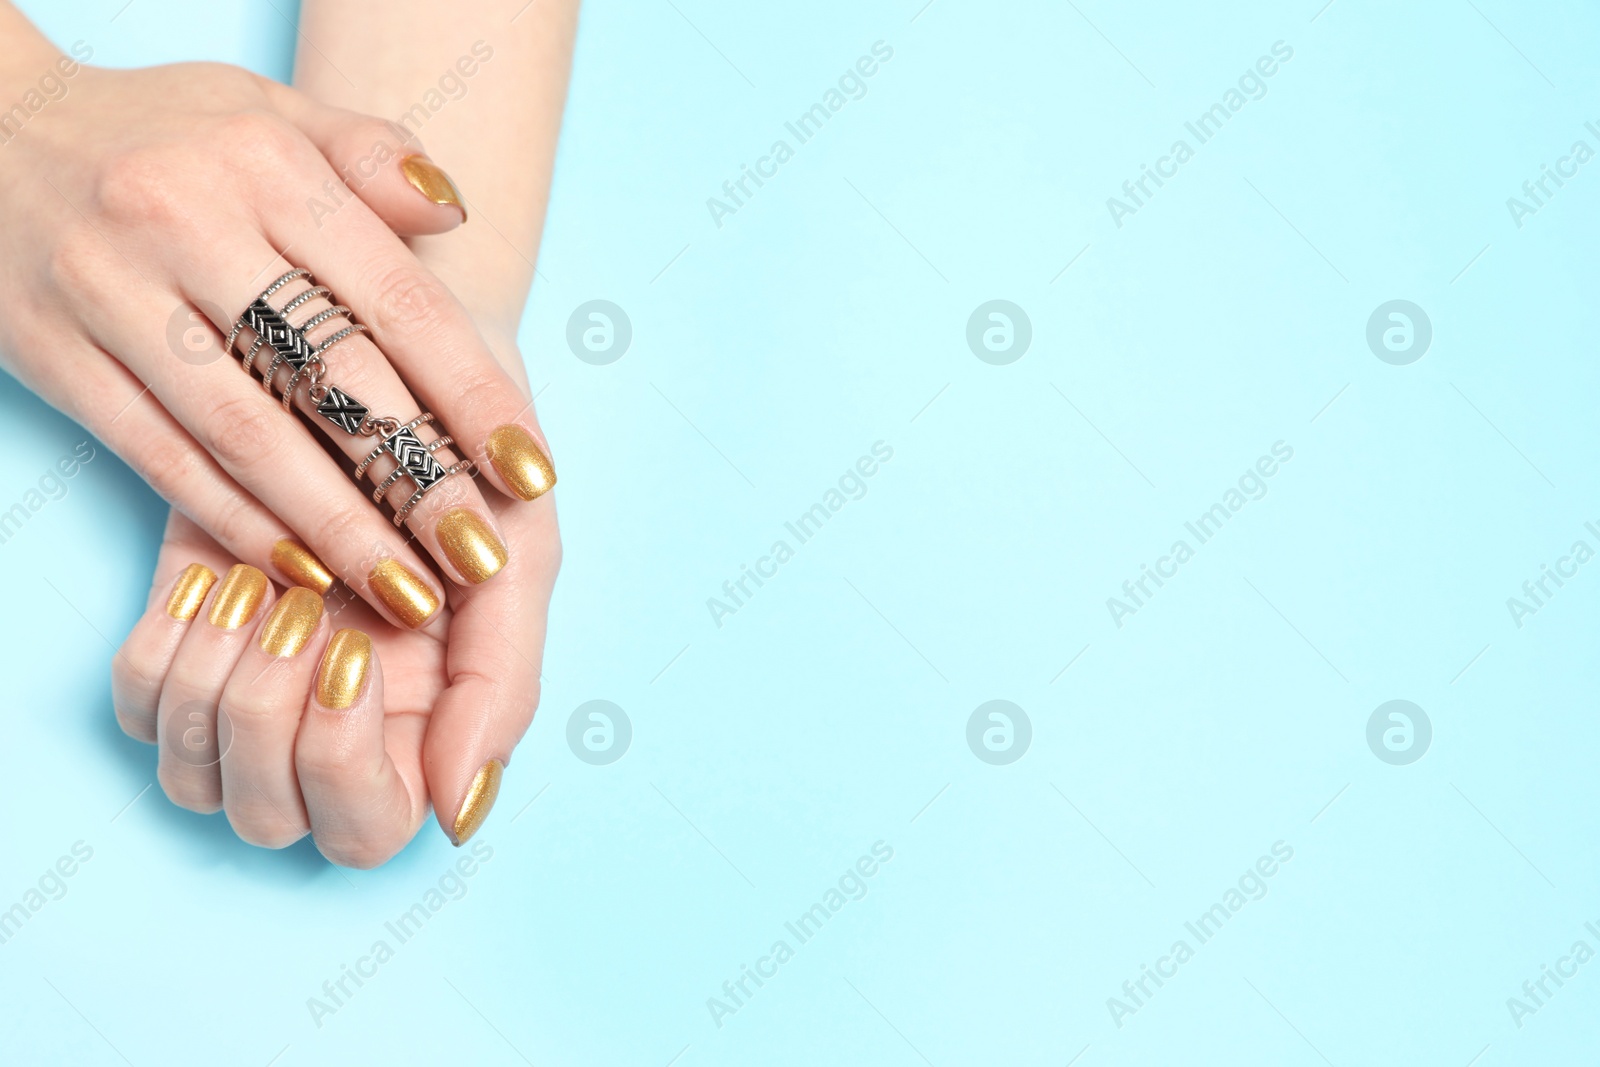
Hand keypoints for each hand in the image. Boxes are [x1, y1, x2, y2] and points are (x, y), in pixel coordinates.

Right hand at [0, 52, 557, 632]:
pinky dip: (235, 520)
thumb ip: (370, 155)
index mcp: (265, 167)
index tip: (530, 472)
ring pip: (246, 435)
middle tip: (482, 557)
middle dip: (418, 480)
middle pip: (332, 377)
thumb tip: (456, 214)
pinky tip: (303, 569)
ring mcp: (112, 296)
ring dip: (337, 527)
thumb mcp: (271, 111)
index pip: (397, 299)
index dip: (472, 393)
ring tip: (406, 594)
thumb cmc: (161, 130)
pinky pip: (160, 457)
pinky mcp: (56, 358)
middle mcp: (188, 228)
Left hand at [112, 488, 556, 864]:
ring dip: (219, 681)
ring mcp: (247, 687)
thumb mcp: (516, 562)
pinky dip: (167, 646)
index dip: (347, 769)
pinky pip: (137, 703)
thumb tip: (458, 810)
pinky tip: (218, 578)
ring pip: (192, 778)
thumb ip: (503, 688)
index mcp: (417, 729)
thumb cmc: (470, 466)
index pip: (369, 831)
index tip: (357, 657)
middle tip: (306, 618)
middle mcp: (327, 728)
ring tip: (263, 585)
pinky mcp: (181, 637)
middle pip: (271, 820)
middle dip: (273, 727)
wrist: (391, 360)